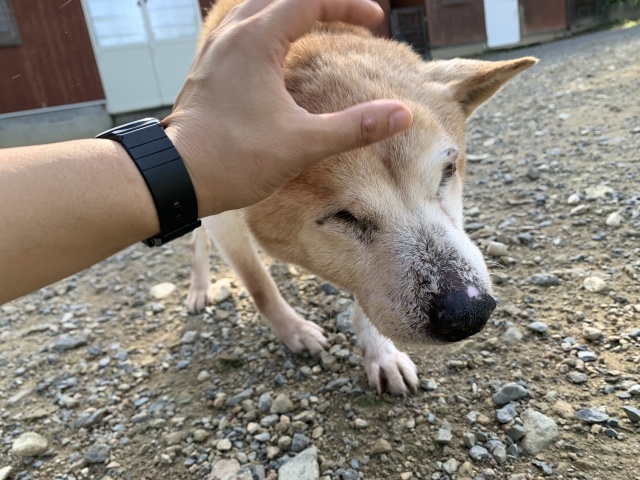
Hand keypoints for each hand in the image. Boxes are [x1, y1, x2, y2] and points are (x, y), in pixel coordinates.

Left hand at [163, 0, 412, 216]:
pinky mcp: (207, 69)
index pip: (310, 1)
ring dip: (290, 10)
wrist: (176, 177)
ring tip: (317, 25)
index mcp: (256, 41)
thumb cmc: (235, 159)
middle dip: (321, 2)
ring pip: (256, 7)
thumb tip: (402, 114)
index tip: (375, 20)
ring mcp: (215, 50)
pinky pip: (240, 29)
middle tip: (350, 18)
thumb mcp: (303, 144)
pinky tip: (275, 49)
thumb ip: (354, 127)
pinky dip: (267, 27)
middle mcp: (232, 34)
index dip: (348, 5)